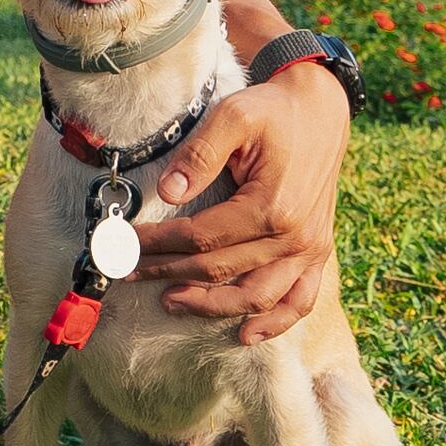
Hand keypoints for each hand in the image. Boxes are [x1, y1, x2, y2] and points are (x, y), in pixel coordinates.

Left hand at [137, 64, 348, 341]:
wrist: (321, 111)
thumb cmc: (272, 112)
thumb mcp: (233, 116)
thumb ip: (199, 154)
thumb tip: (166, 193)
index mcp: (271, 205)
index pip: (201, 239)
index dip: (158, 245)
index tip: (125, 244)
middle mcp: (294, 236)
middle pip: (220, 270)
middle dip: (168, 273)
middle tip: (129, 272)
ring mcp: (309, 249)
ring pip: (256, 297)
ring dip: (211, 306)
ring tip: (170, 302)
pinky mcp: (317, 253)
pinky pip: (299, 301)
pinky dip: (274, 323)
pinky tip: (244, 334)